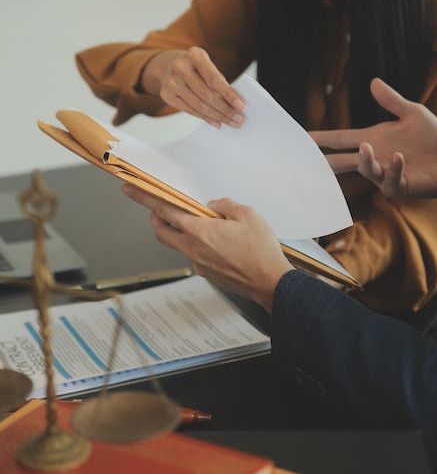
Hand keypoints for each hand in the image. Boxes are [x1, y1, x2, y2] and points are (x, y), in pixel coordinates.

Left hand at [121, 186, 293, 311]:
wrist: (269, 283)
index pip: (165, 210)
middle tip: (156, 207)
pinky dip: (197, 244)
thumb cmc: (261, 251)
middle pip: (162, 231)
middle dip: (154, 217)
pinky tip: (216, 241)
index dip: (145, 198)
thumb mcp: (247, 214)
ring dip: (178, 231)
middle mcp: (193, 249)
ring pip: (178, 244)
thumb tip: (212, 206)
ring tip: (199, 223)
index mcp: (200, 231)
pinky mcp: (207, 273)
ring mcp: (198, 264)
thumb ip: (224, 205)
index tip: (130, 190)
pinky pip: (194, 255)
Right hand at [140, 48, 245, 128]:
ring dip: (218, 117)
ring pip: (199, 106)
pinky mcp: (166, 94)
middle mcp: (180, 67)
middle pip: (207, 95)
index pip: (215, 79)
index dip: (229, 94)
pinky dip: (206, 118)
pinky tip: (217, 123)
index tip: (241, 106)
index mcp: (195, 55)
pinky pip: (190, 111)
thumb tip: (234, 106)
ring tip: (231, 122)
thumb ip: (219, 82)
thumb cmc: (196, 68)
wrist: (169, 66)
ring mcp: (171, 81)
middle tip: (239, 119)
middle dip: (225, 110)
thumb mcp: (208, 67)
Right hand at [310, 78, 436, 199]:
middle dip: (326, 160)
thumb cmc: (432, 138)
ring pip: (366, 169)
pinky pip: (390, 179)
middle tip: (310, 161)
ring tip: (366, 148)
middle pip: (343, 160)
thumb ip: (391, 101)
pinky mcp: (399, 186)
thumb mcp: (412, 113)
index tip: (304, 137)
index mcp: (373, 139)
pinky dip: (394, 168)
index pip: (342, 139)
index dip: (324, 138)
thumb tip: (373, 82)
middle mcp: (375, 158)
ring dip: (365, 160)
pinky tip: (399, 158)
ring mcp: (385, 174)